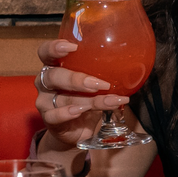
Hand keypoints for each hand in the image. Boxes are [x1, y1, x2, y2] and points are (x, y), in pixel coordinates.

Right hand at [34, 35, 128, 154]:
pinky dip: (68, 113)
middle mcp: (46, 83)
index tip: (73, 47)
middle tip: (99, 84)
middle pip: (53, 76)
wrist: (79, 129)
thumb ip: (103, 72)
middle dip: (76, 79)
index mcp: (55, 66)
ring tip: (109, 101)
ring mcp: (45, 102)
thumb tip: (132, 62)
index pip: (46, 52)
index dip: (54, 48)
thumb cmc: (87, 98)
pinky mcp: (49, 120)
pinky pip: (54, 116)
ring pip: (62, 98)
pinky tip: (82, 112)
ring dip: (88, 100)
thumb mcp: (95, 83)